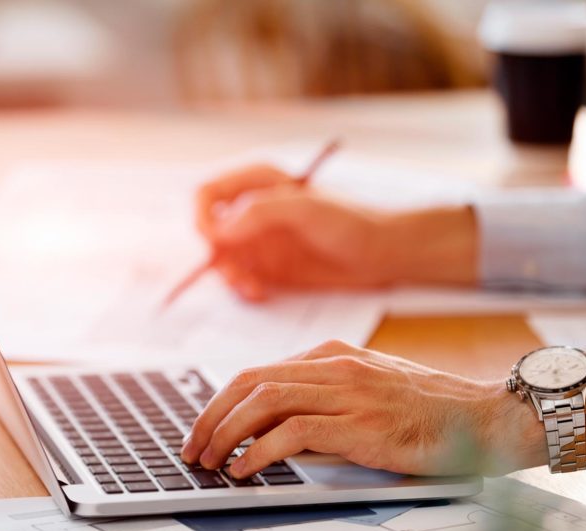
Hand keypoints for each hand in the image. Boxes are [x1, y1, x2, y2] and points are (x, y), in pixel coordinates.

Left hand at [180, 340, 546, 477]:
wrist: (488, 418)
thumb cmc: (430, 412)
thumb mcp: (369, 391)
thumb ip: (324, 398)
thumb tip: (271, 430)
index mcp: (332, 355)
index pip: (256, 373)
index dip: (220, 403)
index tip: (202, 430)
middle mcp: (334, 366)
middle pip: (249, 383)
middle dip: (210, 418)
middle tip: (193, 449)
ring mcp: (348, 392)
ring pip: (262, 403)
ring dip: (226, 435)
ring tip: (210, 462)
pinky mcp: (361, 424)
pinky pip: (292, 433)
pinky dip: (258, 452)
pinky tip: (244, 470)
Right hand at [194, 164, 477, 299]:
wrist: (382, 254)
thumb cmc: (352, 222)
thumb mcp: (307, 209)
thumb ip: (261, 212)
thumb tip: (221, 230)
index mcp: (258, 183)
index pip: (209, 194)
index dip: (203, 217)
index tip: (214, 241)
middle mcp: (252, 210)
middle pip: (210, 231)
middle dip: (218, 256)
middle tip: (237, 275)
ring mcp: (258, 240)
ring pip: (221, 259)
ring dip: (230, 276)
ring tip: (253, 289)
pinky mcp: (267, 267)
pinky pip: (239, 278)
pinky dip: (242, 288)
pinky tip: (261, 293)